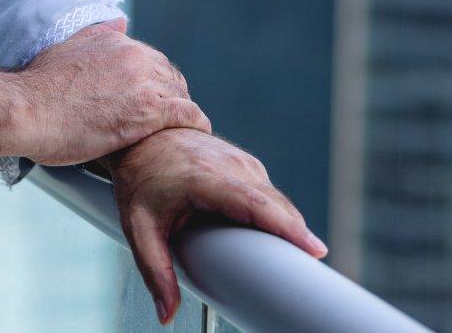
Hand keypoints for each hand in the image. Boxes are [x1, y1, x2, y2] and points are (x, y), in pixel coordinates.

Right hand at [11, 24, 209, 165]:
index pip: (151, 59)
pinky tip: (198, 130)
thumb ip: (96, 36)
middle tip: (171, 115)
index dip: (156, 80)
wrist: (25, 109)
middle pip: (169, 75)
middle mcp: (134, 57)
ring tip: (184, 127)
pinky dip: (195, 122)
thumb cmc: (37, 87)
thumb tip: (119, 20)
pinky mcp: (146, 112)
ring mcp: (142, 84)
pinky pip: (185, 114)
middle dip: (172, 94)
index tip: (155, 95)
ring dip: (182, 110)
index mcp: (117, 43)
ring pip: (179, 93)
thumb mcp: (68, 48)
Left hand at [106, 127, 325, 324]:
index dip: (286, 226)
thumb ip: (154, 272)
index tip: (313, 248)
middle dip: (297, 233)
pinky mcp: (246, 163)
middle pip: (275, 204)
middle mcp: (229, 165)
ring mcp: (241, 160)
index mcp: (204, 178)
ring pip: (276, 199)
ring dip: (289, 225)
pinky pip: (270, 193)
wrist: (143, 137)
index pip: (255, 204)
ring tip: (300, 256)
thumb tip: (166, 315)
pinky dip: (279, 214)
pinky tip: (281, 236)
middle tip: (312, 266)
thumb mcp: (139, 228)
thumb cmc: (140, 181)